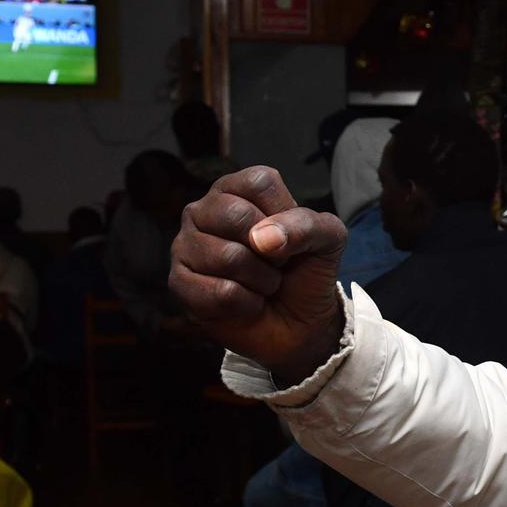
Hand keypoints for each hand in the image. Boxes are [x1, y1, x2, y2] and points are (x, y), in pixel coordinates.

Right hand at [169, 166, 347, 384]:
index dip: (285, 215)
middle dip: (272, 251)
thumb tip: (262, 238)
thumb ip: (308, 224)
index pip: (259, 183)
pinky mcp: (179, 282)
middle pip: (236, 215)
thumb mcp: (328, 239)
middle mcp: (204, 210)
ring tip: (262, 283)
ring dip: (262, 279)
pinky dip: (247, 303)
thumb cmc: (305, 271)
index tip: (290, 236)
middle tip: (276, 263)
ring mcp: (185, 245)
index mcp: (237, 188)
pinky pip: (220, 292)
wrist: (298, 323)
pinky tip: (246, 302)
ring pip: (228, 257)